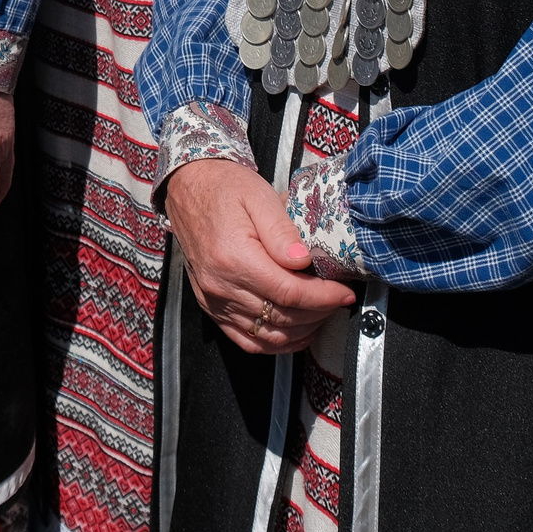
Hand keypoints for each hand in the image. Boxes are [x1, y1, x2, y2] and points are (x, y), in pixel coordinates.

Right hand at [163, 159, 354, 354]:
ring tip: (322, 314)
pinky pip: (246, 340)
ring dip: (301, 331)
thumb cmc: (224, 188)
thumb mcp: (258, 195)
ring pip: (267, 336)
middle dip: (319, 313)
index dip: (323, 297)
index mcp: (234, 258)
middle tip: (338, 300)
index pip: (289, 293)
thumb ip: (282, 231)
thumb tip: (303, 261)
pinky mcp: (211, 307)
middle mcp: (220, 285)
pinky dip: (275, 344)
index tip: (343, 293)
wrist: (189, 188)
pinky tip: (295, 333)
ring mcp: (213, 300)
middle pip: (281, 318)